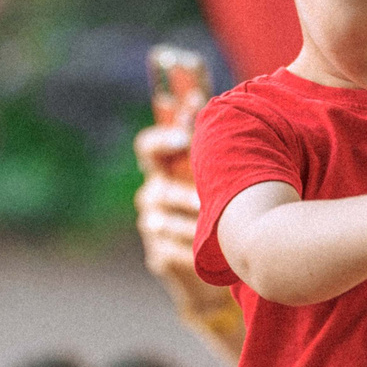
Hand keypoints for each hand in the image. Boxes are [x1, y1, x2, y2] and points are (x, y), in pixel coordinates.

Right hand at [132, 127, 235, 319]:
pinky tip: (215, 255)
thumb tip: (212, 103)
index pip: (147, 147)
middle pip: (159, 190)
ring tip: (219, 233)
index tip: (184, 139)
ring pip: (168, 223)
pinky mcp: (158, 256)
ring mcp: (151, 226)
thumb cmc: (217, 209)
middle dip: (184, 195)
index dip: (161, 140)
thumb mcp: (215, 178)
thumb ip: (212, 146)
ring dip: (193, 227)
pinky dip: (194, 252)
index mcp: (162, 171)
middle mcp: (151, 195)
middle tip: (205, 202)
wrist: (211, 264)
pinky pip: (174, 250)